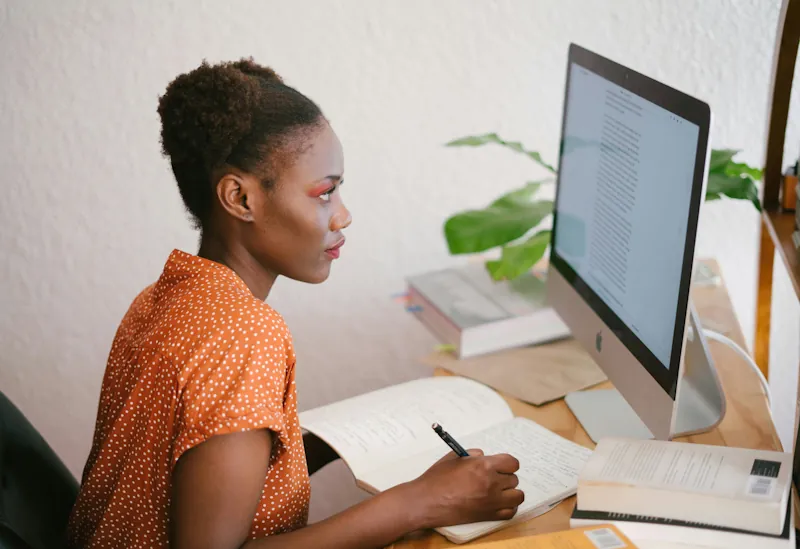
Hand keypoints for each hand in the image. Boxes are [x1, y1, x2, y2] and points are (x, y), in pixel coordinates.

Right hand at [406, 448, 523, 528]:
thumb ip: (472, 454)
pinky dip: (508, 507)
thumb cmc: (437, 479)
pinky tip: (499, 503)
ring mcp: (491, 501)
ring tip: (499, 491)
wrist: (427, 501)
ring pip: (517, 496)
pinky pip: (510, 512)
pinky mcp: (488, 515)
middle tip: (493, 478)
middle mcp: (491, 483)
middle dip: (505, 477)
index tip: (501, 465)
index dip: (507, 463)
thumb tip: (483, 456)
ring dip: (510, 492)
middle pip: (514, 479)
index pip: (512, 463)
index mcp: (484, 465)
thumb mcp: (454, 457)